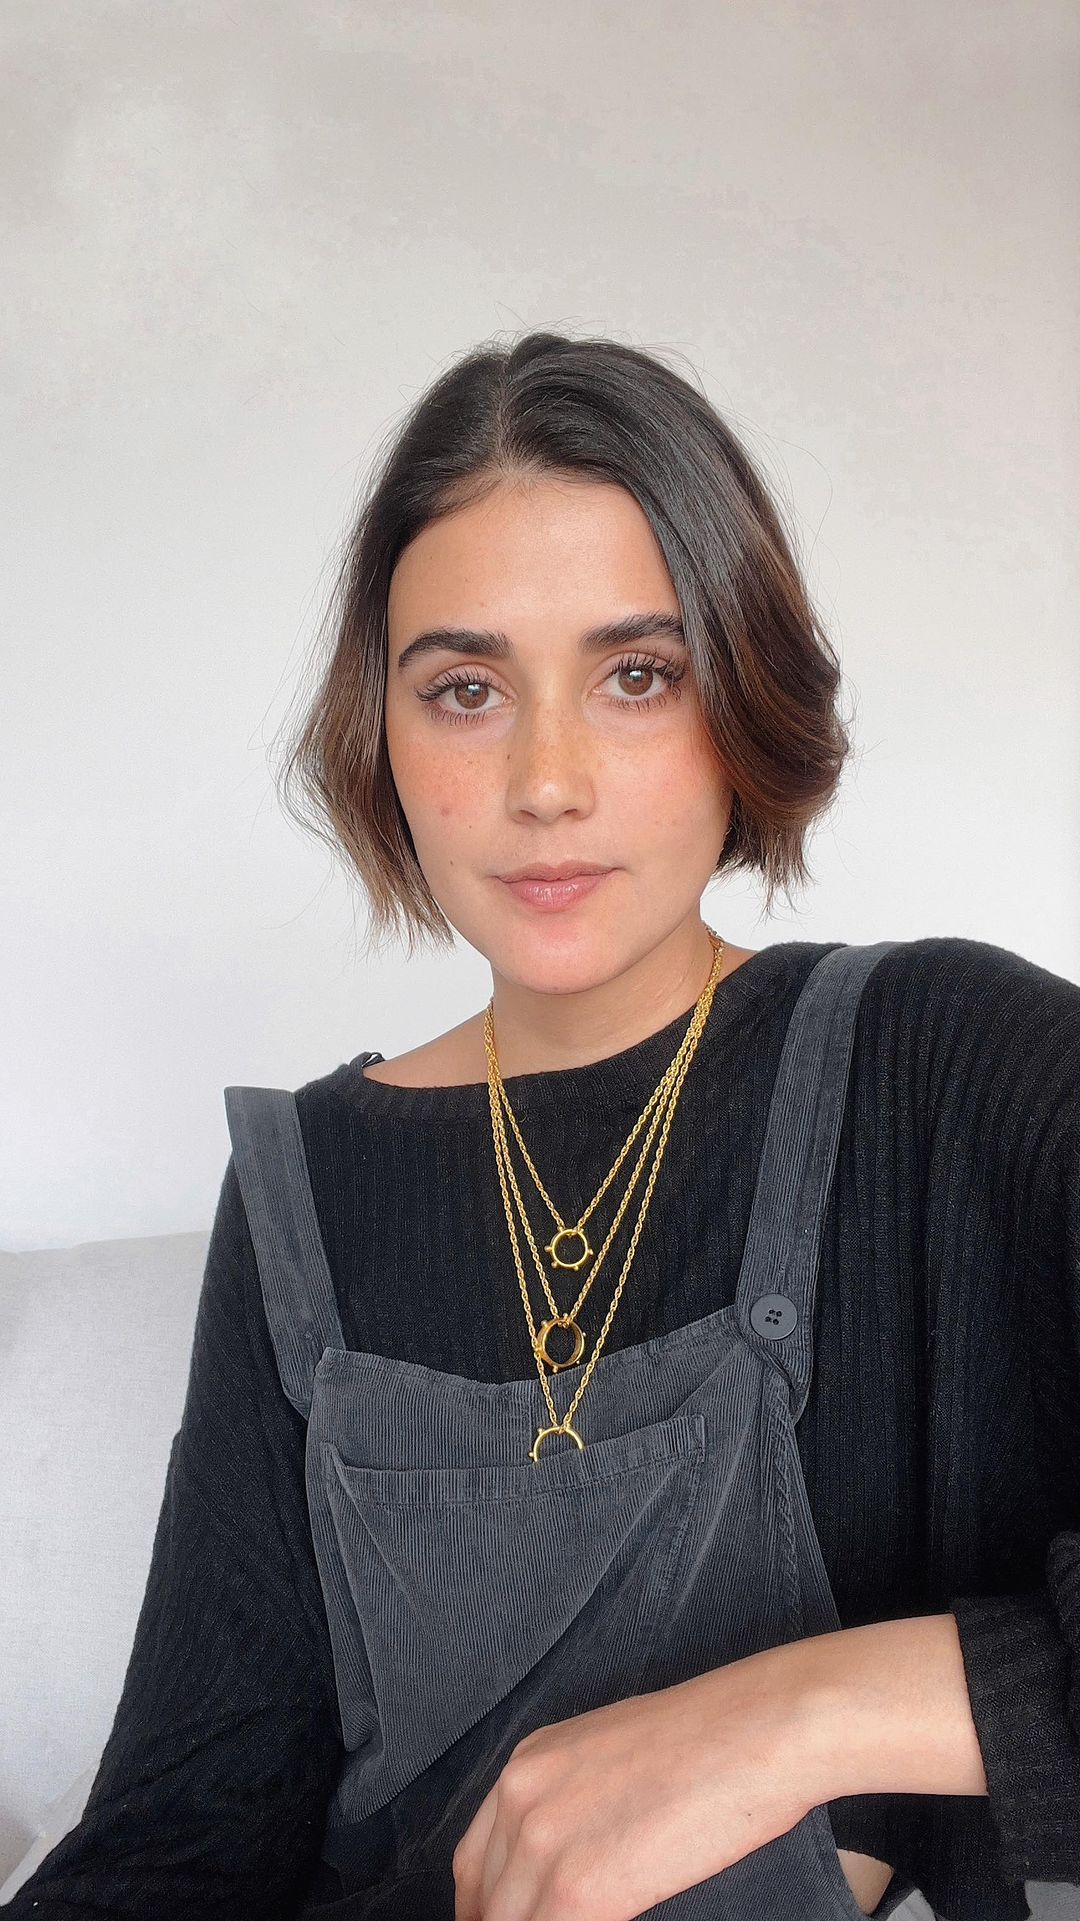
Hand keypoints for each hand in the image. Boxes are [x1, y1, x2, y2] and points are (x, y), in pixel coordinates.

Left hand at [451, 1650, 819, 1920]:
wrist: (756, 1729)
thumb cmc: (708, 1739)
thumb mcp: (612, 1755)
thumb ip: (573, 1802)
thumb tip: (574, 1855)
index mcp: (527, 1762)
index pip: (475, 1863)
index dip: (486, 1910)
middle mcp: (521, 1797)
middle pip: (483, 1901)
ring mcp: (545, 1843)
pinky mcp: (582, 1890)